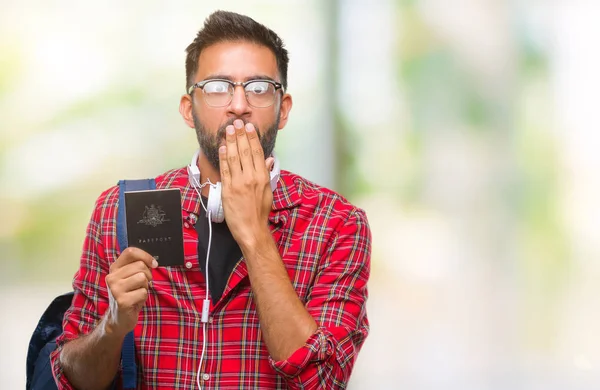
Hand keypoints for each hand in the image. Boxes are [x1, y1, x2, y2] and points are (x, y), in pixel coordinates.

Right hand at [104, 247, 156, 336]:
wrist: (119, 319)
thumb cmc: (129, 295)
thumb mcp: (130, 278)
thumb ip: (137, 267)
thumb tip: (153, 261)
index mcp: (114, 268)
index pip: (130, 252)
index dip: (145, 256)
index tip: (153, 264)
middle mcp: (112, 277)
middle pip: (140, 265)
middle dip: (148, 275)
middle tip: (142, 285)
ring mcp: (115, 289)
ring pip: (142, 278)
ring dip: (145, 287)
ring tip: (137, 293)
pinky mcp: (122, 301)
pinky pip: (143, 292)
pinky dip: (144, 297)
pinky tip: (136, 302)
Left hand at [218, 119, 274, 246]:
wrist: (252, 229)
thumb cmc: (260, 212)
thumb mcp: (268, 191)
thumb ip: (267, 173)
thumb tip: (269, 159)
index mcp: (262, 177)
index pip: (257, 152)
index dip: (251, 138)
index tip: (248, 127)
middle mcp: (251, 177)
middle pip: (244, 151)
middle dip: (239, 135)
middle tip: (236, 123)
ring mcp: (238, 183)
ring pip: (233, 157)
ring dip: (230, 142)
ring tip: (227, 130)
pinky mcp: (228, 189)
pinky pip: (225, 169)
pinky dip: (223, 157)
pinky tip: (222, 147)